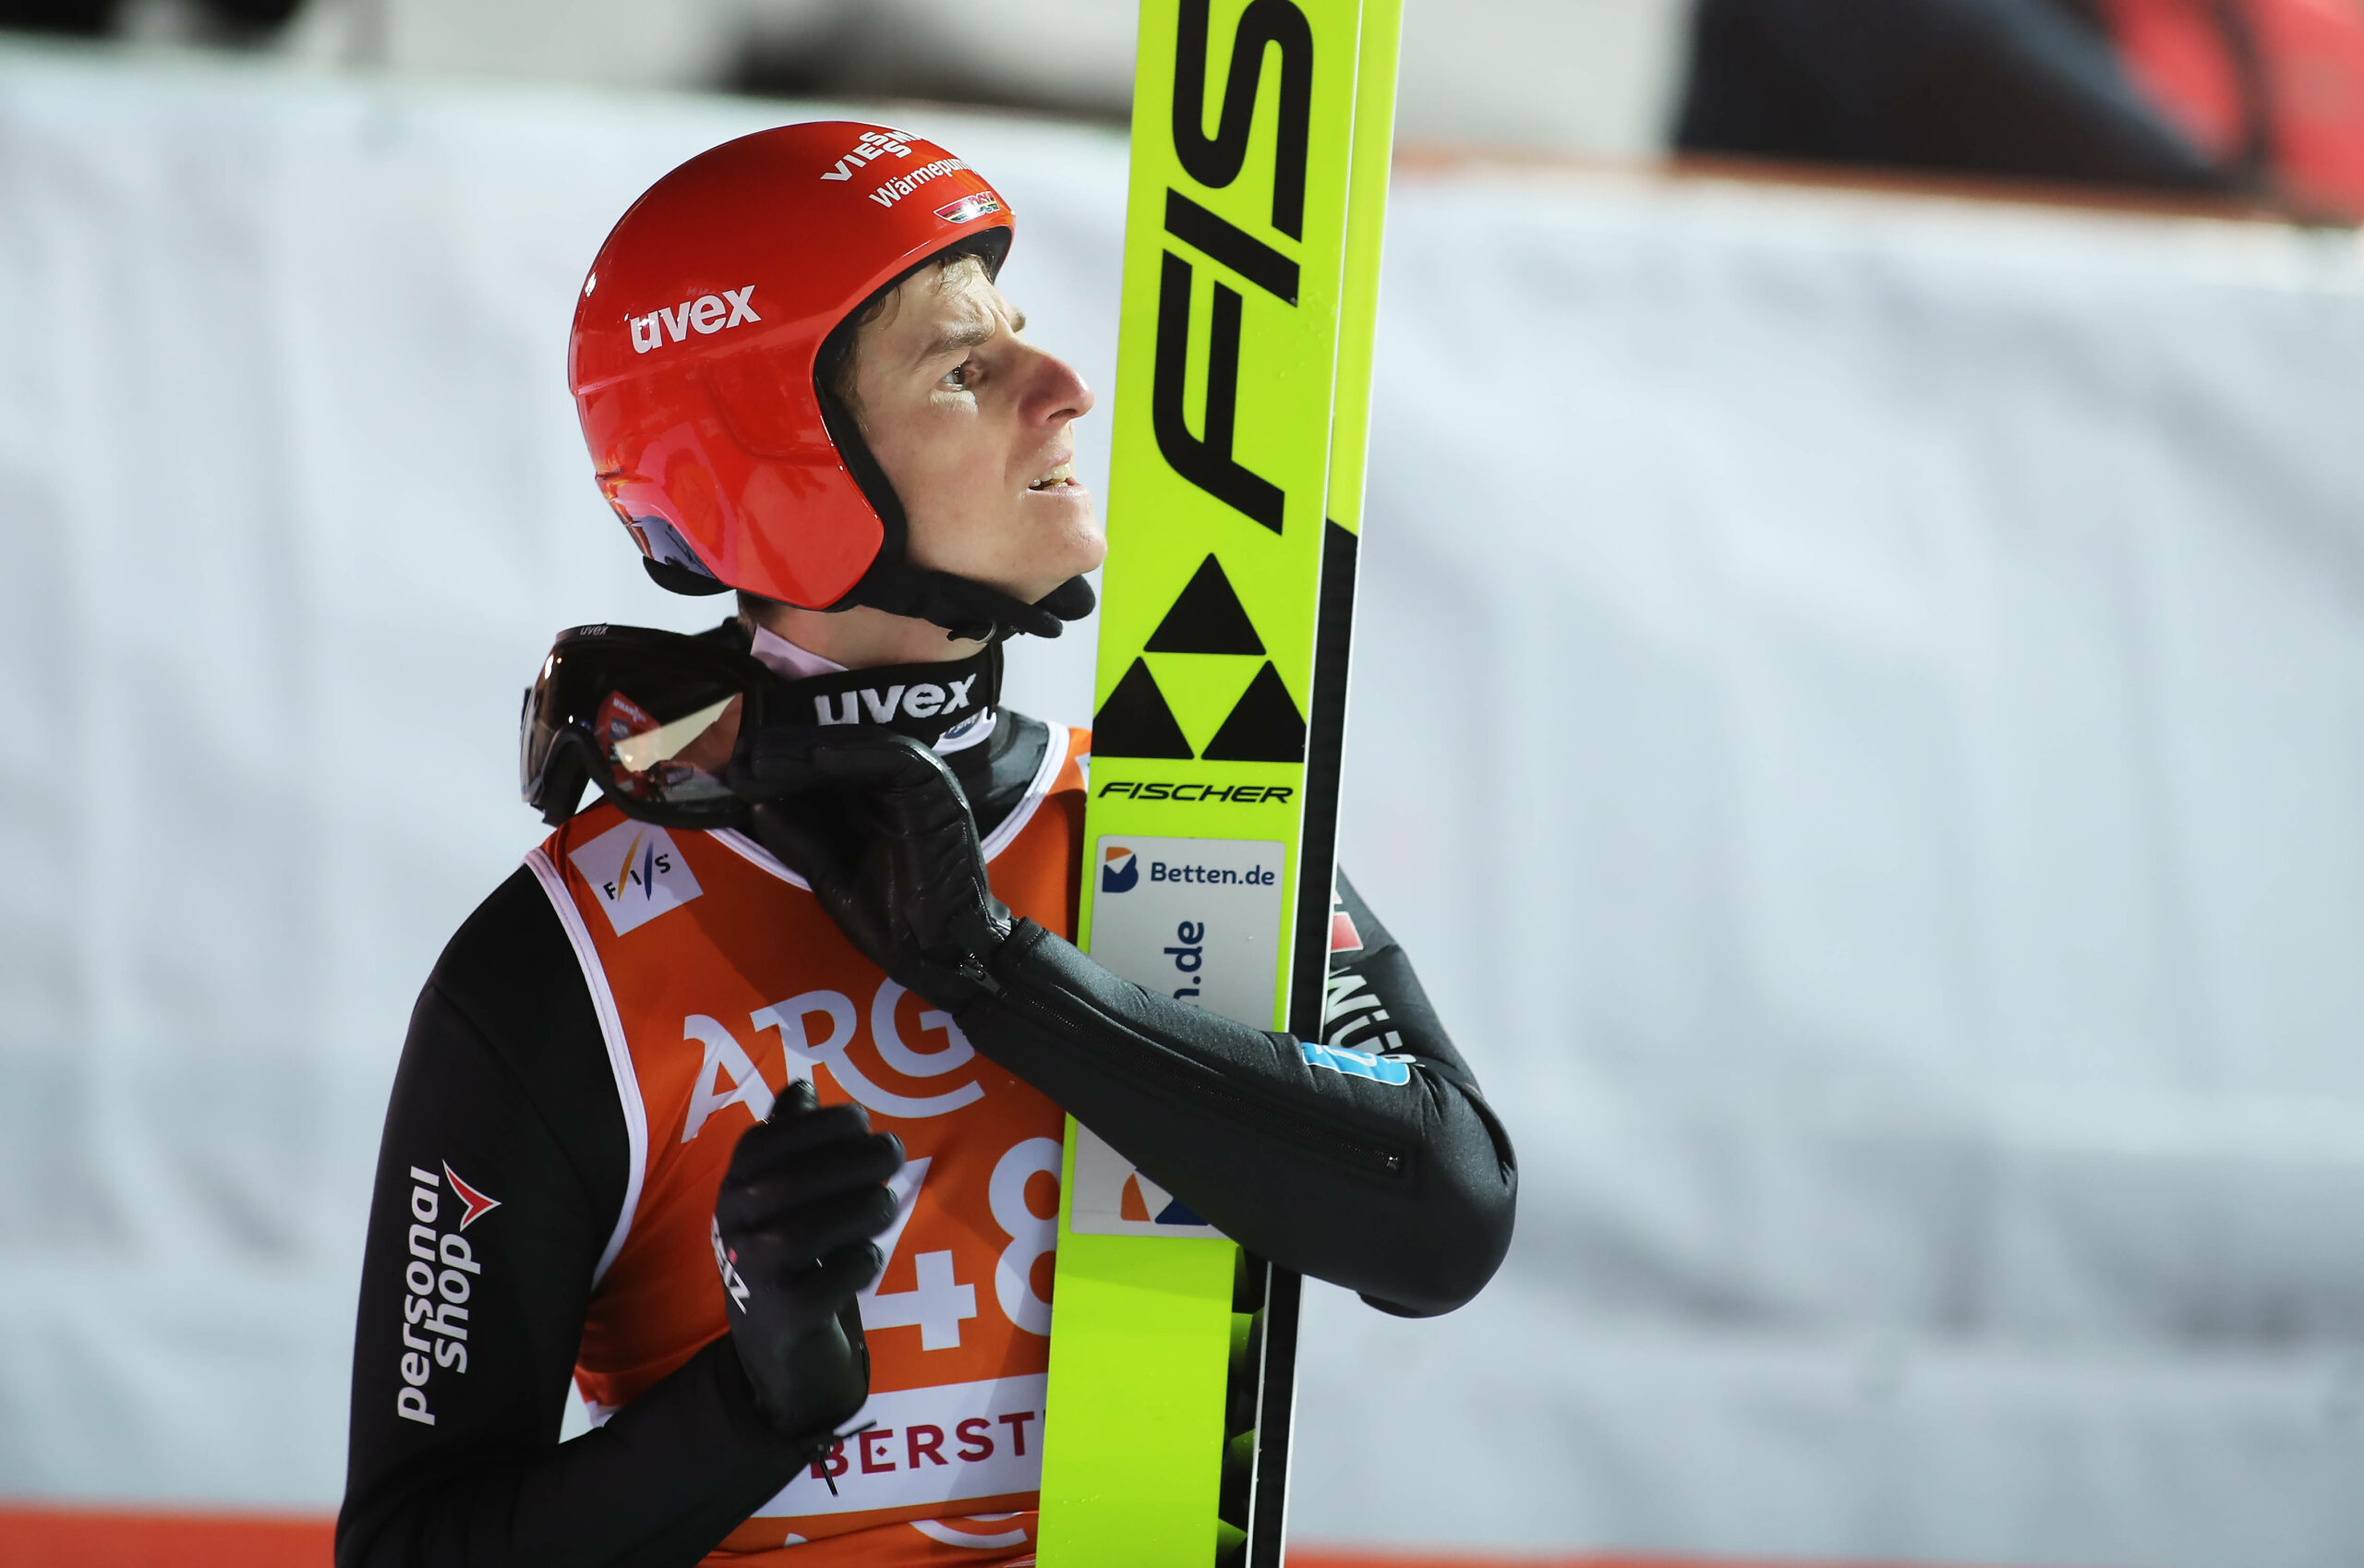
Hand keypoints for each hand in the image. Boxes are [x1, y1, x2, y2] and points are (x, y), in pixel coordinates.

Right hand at [711, 1080, 903, 1437]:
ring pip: (810, 1233)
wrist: (773, 1341)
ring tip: (886, 1202)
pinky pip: (828, 1283)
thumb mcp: (776, 1194)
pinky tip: (867, 1255)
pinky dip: (859, 1263)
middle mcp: (732, 1229)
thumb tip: (801, 1084)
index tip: (861, 1120)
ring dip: (862, 1208)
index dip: (816, 1125)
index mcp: (731, 1189)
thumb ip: (788, 1139)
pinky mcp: (782, 1316)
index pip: (764, 1143)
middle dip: (852, 1161)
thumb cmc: (786, 1250)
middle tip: (894, 1152)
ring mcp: (752, 1275)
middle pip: (791, 1185)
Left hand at [728, 729, 1012, 1007]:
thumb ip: (800, 839)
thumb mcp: (830, 874)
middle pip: (835, 748)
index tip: (734, 767)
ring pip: (858, 744)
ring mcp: (919, 782)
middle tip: (738, 754)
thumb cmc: (893, 920)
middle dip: (784, 748)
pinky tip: (811, 756)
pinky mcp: (934, 789)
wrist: (940, 951)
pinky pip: (890, 757)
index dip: (779, 761)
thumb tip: (757, 805)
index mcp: (873, 801)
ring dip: (806, 746)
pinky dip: (850, 753)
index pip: (822, 766)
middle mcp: (896, 784)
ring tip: (762, 755)